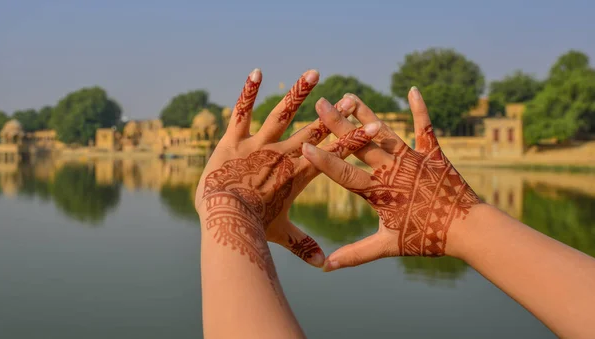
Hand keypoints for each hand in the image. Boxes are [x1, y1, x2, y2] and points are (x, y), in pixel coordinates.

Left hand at [194, 68, 379, 279]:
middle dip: (334, 115)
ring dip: (299, 93)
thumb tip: (324, 267)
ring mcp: (259, 144)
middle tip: (351, 98)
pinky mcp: (234, 139)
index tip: (375, 124)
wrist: (225, 216)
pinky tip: (257, 72)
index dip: (354, 139)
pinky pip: (242, 111)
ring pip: (282, 113)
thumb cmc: (253, 227)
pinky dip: (248, 92)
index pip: (332, 153)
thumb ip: (304, 246)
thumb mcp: (281, 235)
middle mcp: (282, 154)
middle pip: (313, 130)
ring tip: (314, 73)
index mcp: (298, 174)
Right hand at [302, 87, 481, 270]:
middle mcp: (392, 171)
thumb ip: (356, 254)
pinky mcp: (432, 154)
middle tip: (322, 103)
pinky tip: (413, 89)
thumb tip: (327, 266)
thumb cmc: (426, 238)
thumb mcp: (387, 246)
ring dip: (366, 114)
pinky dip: (420, 109)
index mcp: (378, 192)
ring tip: (350, 96)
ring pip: (384, 133)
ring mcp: (412, 159)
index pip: (344, 174)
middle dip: (338, 124)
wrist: (467, 229)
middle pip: (360, 145)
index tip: (305, 146)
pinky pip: (425, 128)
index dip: (324, 160)